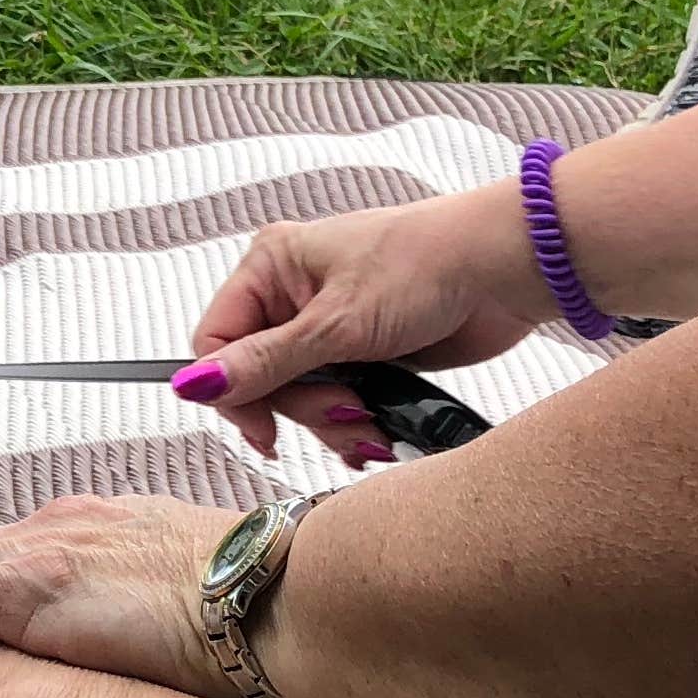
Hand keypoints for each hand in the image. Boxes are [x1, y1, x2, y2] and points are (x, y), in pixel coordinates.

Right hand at [180, 185, 549, 459]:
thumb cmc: (424, 267)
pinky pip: (336, 401)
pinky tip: (376, 431)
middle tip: (346, 412)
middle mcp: (292, 295)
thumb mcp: (335, 325)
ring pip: (299, 397)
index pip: (216, 342)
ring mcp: (329, 326)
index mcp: (270, 267)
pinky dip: (353, 422)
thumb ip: (265, 363)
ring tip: (371, 426)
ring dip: (332, 422)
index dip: (233, 392)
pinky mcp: (365, 352)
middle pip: (259, 378)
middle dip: (301, 409)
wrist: (504, 269)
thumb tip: (193, 387)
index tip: (265, 429)